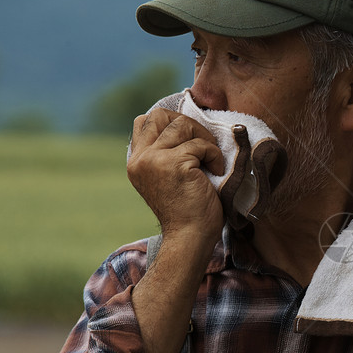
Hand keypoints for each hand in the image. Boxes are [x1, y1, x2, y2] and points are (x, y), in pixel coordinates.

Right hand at [128, 109, 224, 248]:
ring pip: (182, 124)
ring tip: (210, 160)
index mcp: (137, 162)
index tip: (191, 139)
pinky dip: (214, 154)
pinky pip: (200, 144)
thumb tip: (184, 126)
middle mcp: (140, 159)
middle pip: (160, 115)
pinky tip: (216, 171)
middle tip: (203, 145)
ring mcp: (154, 160)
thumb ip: (165, 154)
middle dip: (187, 124)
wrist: (190, 237)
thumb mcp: (167, 178)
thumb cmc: (188, 210)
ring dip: (203, 138)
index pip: (145, 121)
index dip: (171, 122)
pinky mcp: (174, 164)